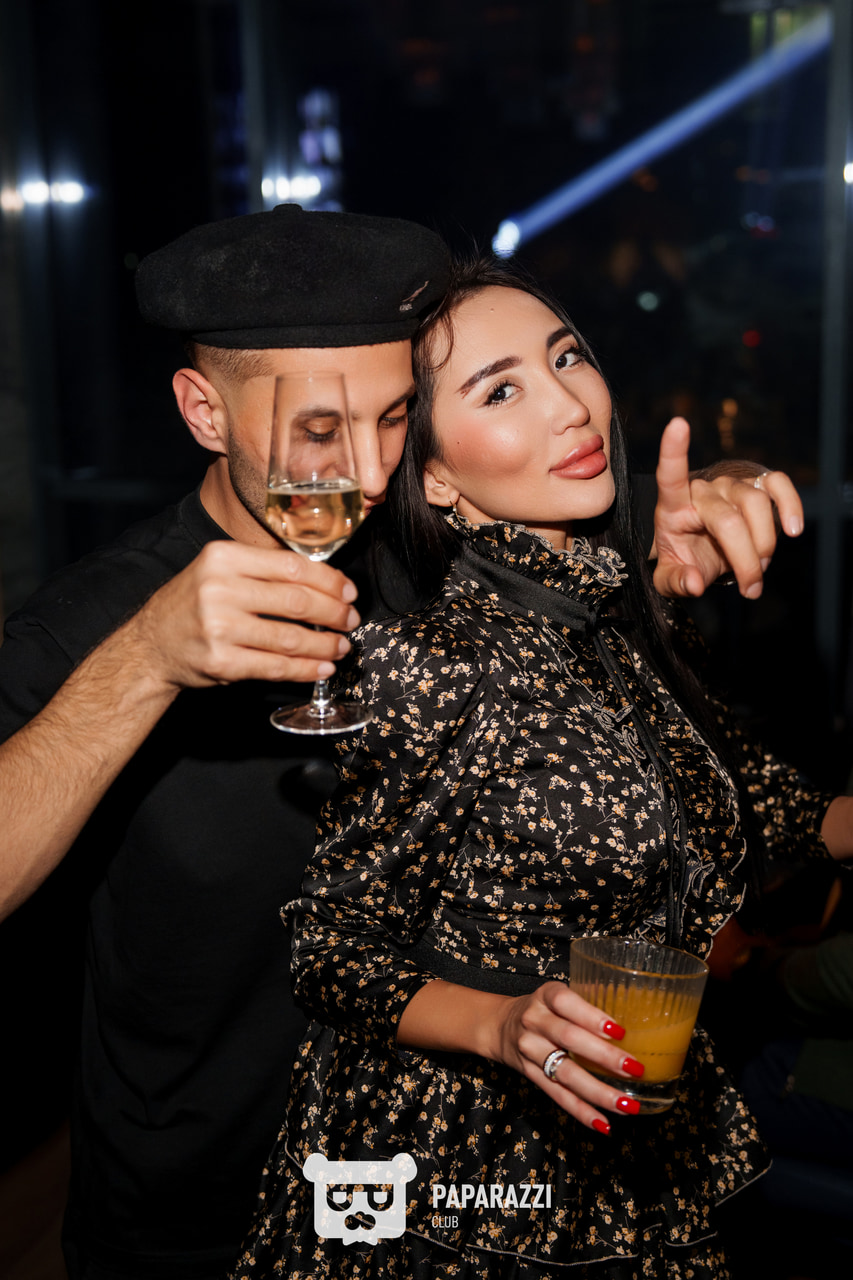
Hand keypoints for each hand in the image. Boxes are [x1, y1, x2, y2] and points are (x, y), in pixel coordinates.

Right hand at [128, 540, 359, 689]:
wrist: (151, 645)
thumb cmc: (193, 604)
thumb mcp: (219, 570)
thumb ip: (263, 569)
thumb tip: (324, 582)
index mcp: (224, 557)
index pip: (292, 566)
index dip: (329, 581)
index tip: (348, 592)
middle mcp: (219, 589)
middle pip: (296, 601)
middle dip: (334, 613)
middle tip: (350, 620)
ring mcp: (219, 628)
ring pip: (290, 638)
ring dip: (324, 645)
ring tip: (341, 647)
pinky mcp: (221, 662)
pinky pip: (275, 667)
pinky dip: (305, 669)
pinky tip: (321, 668)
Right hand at [494, 981, 643, 1133]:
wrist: (498, 1025)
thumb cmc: (542, 1009)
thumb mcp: (557, 996)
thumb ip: (586, 1007)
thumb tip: (637, 1023)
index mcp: (546, 996)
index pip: (566, 1003)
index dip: (592, 1017)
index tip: (620, 1031)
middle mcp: (535, 1020)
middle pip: (569, 1039)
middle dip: (604, 1056)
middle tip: (635, 1069)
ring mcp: (530, 1050)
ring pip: (565, 1073)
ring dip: (598, 1091)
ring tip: (626, 1104)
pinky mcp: (530, 1075)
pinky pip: (557, 1095)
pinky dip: (581, 1111)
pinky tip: (602, 1122)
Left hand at [651, 417, 803, 599]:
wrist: (704, 549)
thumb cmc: (685, 557)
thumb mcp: (670, 578)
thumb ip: (676, 581)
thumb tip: (694, 583)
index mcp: (674, 506)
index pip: (670, 475)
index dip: (673, 451)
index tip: (677, 424)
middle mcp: (703, 489)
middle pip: (728, 519)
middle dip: (744, 560)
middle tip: (750, 587)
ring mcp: (731, 484)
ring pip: (756, 505)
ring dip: (764, 546)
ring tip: (758, 571)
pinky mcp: (756, 484)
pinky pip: (778, 485)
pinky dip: (790, 505)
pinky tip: (793, 529)